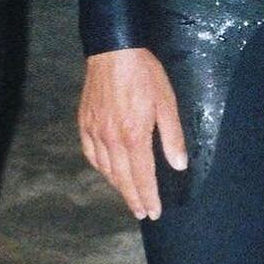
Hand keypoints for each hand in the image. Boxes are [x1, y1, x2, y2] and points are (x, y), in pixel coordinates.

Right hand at [78, 48, 187, 220]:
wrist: (113, 50)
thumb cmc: (144, 74)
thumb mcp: (166, 102)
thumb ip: (172, 137)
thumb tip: (179, 165)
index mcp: (134, 135)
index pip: (142, 176)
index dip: (148, 197)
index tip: (153, 213)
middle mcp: (111, 139)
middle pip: (122, 178)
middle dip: (133, 199)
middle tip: (141, 213)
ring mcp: (95, 132)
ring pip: (105, 169)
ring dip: (118, 186)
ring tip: (129, 196)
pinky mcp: (84, 123)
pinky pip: (91, 154)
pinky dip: (100, 168)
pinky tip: (107, 172)